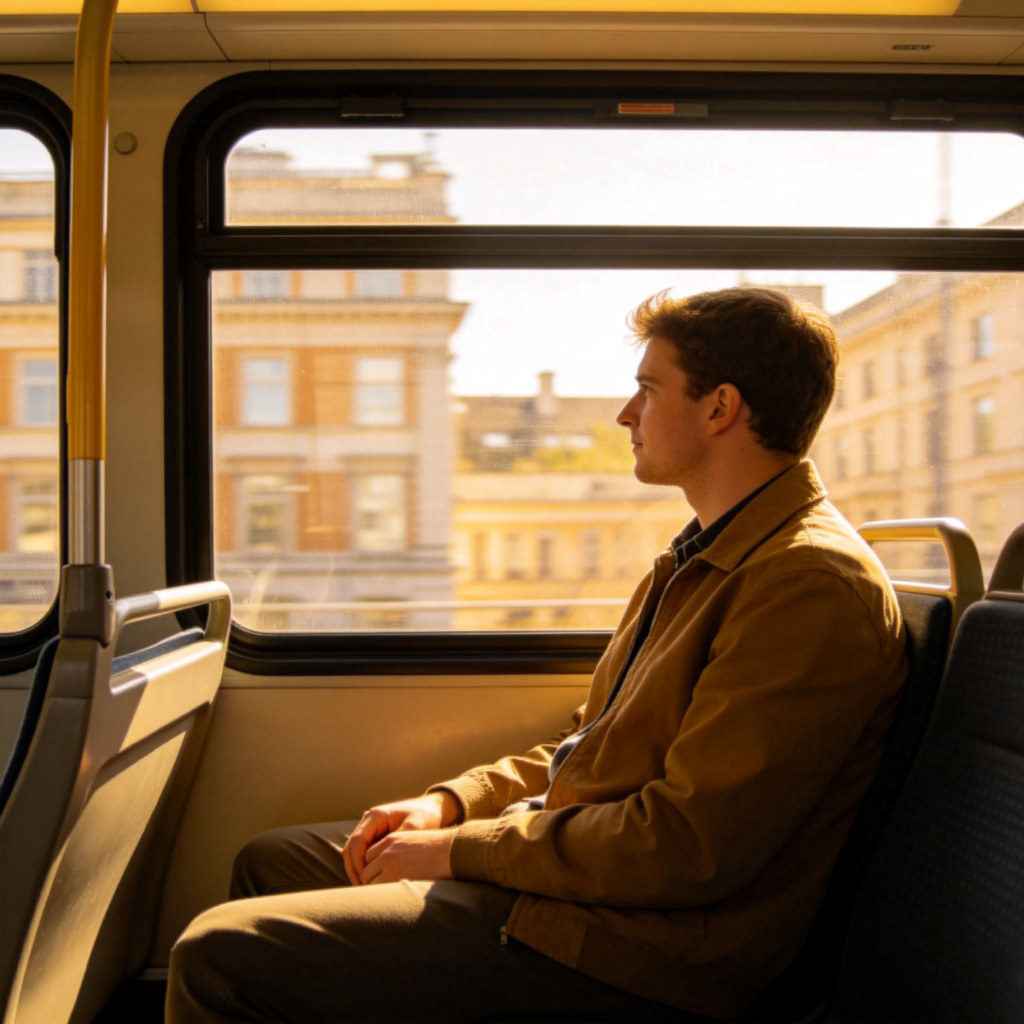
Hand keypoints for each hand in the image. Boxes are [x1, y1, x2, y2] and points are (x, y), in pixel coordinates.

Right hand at [342, 792, 458, 884]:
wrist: (434, 808)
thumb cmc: (426, 816)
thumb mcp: (414, 828)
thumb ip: (397, 842)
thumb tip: (382, 862)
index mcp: (376, 816)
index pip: (357, 842)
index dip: (358, 863)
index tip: (365, 880)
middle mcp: (369, 820)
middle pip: (350, 847)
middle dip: (354, 869)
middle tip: (361, 889)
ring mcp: (370, 827)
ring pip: (353, 851)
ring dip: (356, 869)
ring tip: (363, 888)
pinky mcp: (374, 835)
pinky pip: (362, 852)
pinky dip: (362, 866)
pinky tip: (369, 880)